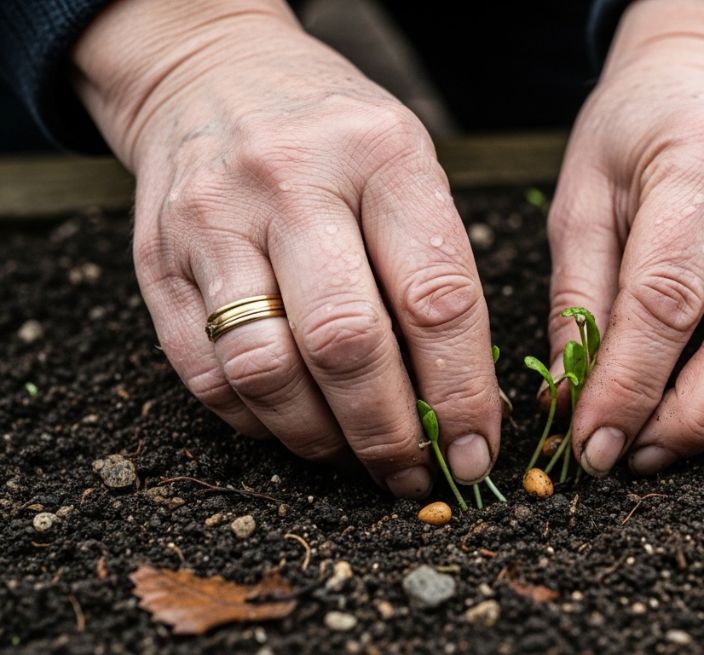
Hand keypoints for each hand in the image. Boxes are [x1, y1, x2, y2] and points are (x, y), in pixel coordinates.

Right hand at [73, 0, 499, 494]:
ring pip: (266, 369)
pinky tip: (297, 423)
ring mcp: (213, 220)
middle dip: (389, 432)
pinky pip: (207, 373)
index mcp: (382, 154)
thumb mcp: (410, 166)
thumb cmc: (338, 137)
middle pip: (346, 343)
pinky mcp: (156, 260)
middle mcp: (291, 181)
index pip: (435, 297)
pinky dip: (259, 421)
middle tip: (414, 472)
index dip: (461, 393)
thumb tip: (465, 407)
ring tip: (356, 456)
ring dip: (320, 438)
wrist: (215, 76)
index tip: (475, 449)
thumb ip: (437, 271)